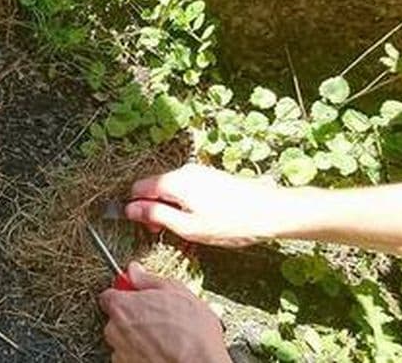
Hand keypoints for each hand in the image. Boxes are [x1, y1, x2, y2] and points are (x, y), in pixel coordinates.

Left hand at [99, 263, 229, 362]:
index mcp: (122, 307)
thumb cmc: (192, 334)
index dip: (124, 294)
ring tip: (163, 337)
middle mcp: (115, 331)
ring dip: (138, 337)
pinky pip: (131, 357)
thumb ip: (148, 279)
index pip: (109, 295)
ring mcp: (120, 353)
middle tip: (156, 317)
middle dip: (133, 316)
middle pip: (116, 318)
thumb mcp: (176, 292)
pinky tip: (161, 350)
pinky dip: (142, 354)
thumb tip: (136, 271)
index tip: (136, 294)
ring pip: (124, 340)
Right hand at [125, 164, 306, 246]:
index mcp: (174, 181)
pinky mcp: (210, 177)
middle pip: (154, 186)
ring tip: (185, 228)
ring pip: (170, 187)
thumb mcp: (188, 227)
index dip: (136, 208)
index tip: (147, 227)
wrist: (271, 211)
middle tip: (165, 231)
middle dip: (153, 208)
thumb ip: (156, 215)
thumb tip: (130, 209)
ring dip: (169, 206)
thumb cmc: (230, 223)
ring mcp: (198, 172)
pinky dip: (182, 201)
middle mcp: (184, 171)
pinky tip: (198, 218)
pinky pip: (185, 187)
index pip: (138, 188)